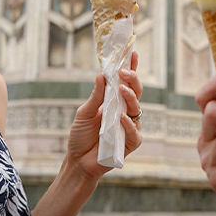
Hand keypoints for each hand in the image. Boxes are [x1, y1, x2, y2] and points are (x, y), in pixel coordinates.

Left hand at [66, 52, 141, 178]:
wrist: (78, 162)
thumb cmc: (80, 137)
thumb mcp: (84, 113)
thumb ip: (96, 96)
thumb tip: (101, 75)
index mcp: (114, 103)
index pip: (125, 83)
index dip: (130, 68)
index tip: (132, 52)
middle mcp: (125, 112)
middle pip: (135, 92)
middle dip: (132, 79)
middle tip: (124, 71)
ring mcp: (129, 127)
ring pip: (137, 109)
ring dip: (131, 97)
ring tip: (121, 89)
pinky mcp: (130, 143)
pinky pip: (135, 132)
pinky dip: (129, 124)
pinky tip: (121, 118)